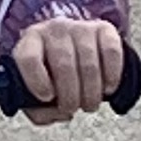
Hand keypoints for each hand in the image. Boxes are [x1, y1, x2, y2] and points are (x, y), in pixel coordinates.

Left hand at [10, 14, 125, 120]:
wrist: (73, 46)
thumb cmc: (50, 74)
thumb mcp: (36, 92)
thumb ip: (40, 110)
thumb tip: (61, 114)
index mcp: (31, 41)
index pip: (29, 58)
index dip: (37, 81)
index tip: (47, 98)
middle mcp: (55, 29)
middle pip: (63, 65)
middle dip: (70, 95)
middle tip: (72, 108)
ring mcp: (80, 27)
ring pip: (88, 63)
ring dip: (91, 92)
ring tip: (90, 105)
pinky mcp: (104, 28)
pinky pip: (111, 52)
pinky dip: (112, 75)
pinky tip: (108, 89)